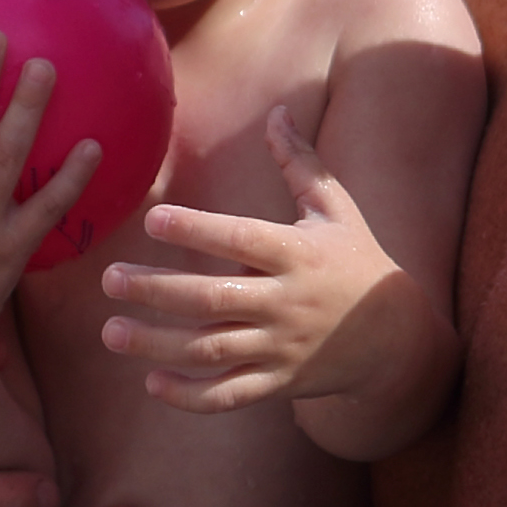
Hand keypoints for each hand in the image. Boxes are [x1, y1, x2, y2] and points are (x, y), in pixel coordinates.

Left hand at [99, 109, 422, 412]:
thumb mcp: (336, 209)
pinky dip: (191, 396)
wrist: (397, 338)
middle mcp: (286, 303)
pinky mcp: (279, 384)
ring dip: (158, 344)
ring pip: (212, 349)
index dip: (197, 229)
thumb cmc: (357, 261)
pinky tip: (152, 382)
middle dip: (157, 290)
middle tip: (109, 279)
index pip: (241, 239)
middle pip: (213, 298)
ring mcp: (281, 348)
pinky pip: (230, 396)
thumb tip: (278, 110)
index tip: (152, 218)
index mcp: (297, 254)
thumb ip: (300, 162)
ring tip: (110, 331)